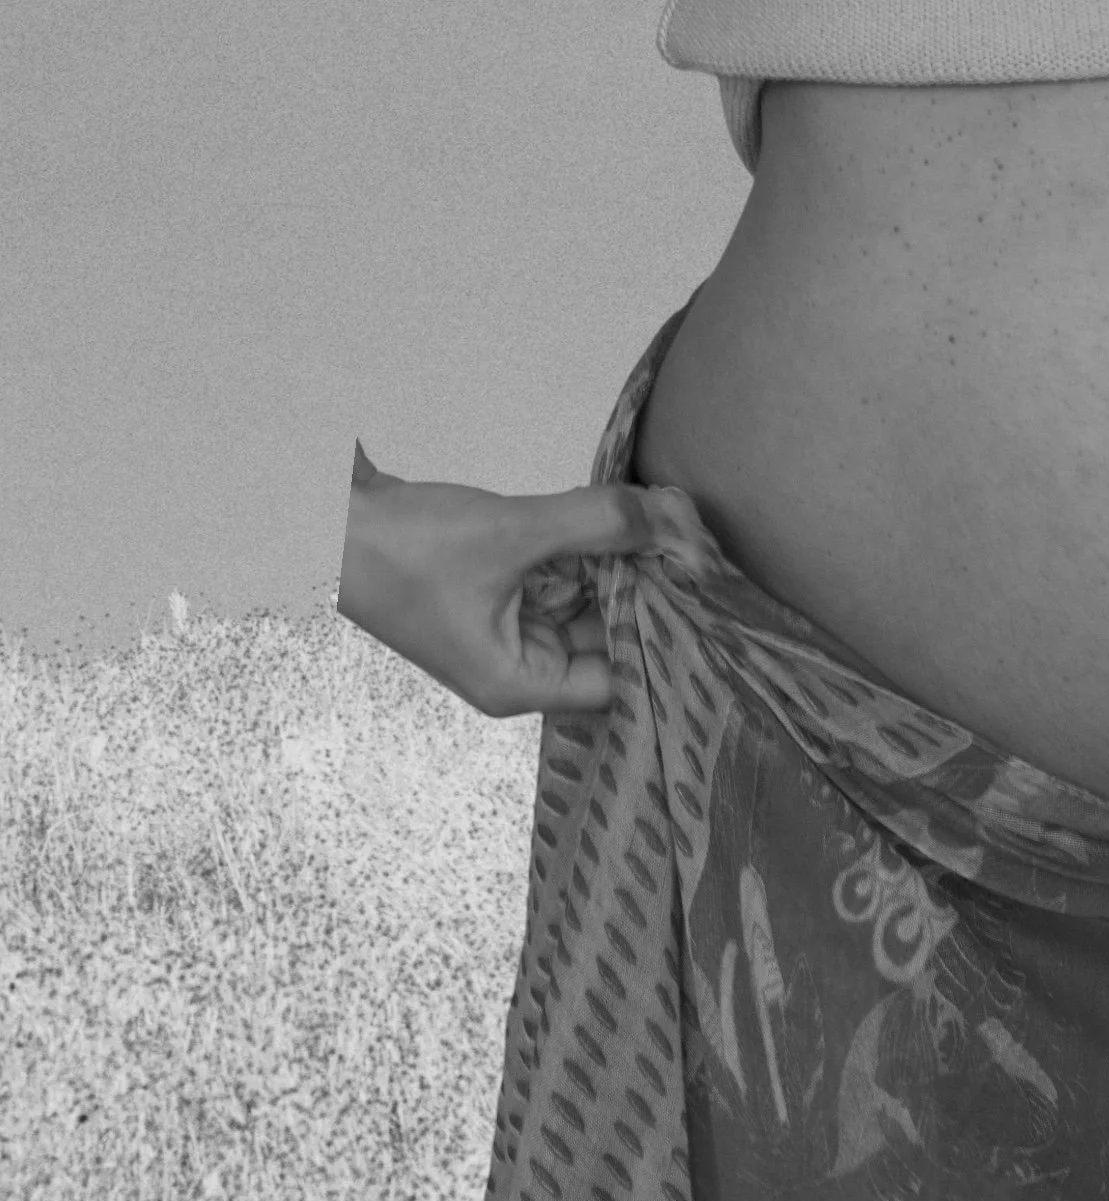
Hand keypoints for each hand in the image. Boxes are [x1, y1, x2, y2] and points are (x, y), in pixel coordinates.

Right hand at [337, 440, 674, 717]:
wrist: (321, 516)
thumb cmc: (401, 546)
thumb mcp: (511, 532)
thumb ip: (595, 525)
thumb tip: (667, 519)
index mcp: (515, 684)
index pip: (615, 683)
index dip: (654, 639)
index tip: (694, 592)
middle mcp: (514, 669)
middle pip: (602, 641)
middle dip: (639, 594)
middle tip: (690, 548)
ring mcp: (502, 632)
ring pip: (582, 605)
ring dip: (613, 567)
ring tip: (662, 524)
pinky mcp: (493, 595)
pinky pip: (555, 581)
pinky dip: (580, 554)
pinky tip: (614, 518)